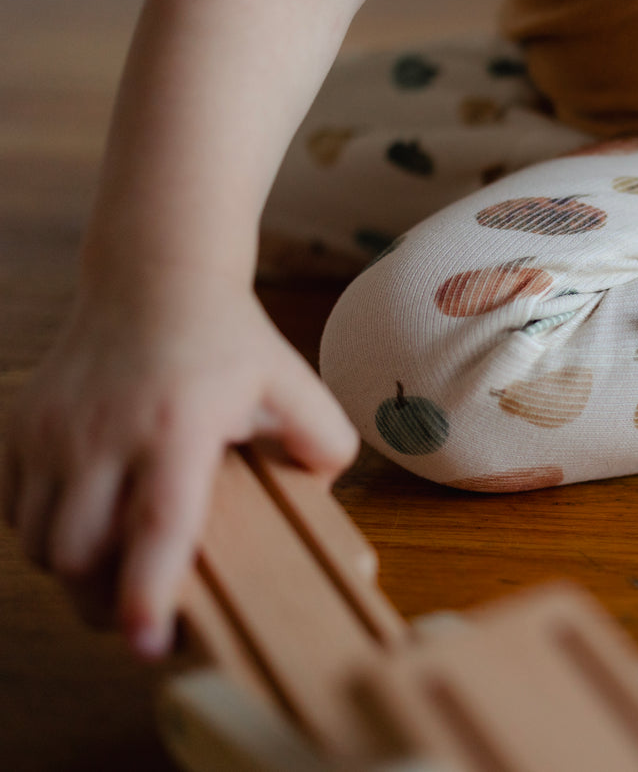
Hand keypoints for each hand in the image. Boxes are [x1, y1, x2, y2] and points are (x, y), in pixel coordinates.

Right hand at [2, 270, 356, 656]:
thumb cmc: (229, 341)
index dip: (149, 589)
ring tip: (114, 571)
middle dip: (104, 601)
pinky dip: (46, 535)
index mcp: (179, 425)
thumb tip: (324, 491)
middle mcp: (105, 432)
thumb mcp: (293, 380)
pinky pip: (17, 512)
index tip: (147, 639)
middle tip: (139, 616)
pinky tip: (87, 525)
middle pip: (81, 553)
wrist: (153, 280)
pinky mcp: (21, 428)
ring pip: (42, 543)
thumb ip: (325, 439)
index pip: (158, 523)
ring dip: (74, 572)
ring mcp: (54, 431)